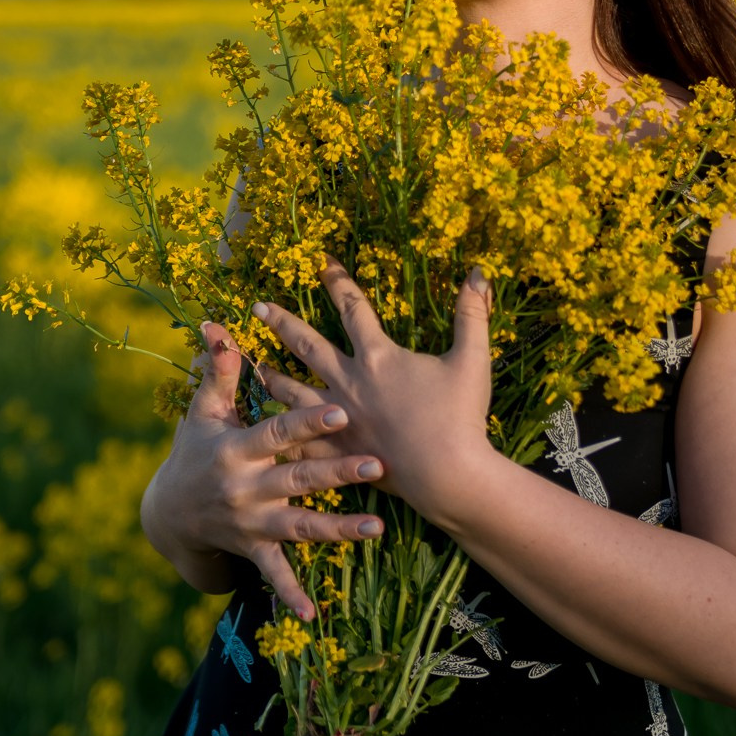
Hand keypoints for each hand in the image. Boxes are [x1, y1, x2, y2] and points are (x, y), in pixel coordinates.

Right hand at [140, 323, 387, 618]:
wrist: (167, 512)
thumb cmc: (195, 449)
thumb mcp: (202, 412)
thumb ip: (219, 371)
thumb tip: (218, 327)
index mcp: (236, 448)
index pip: (277, 431)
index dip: (308, 421)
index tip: (343, 409)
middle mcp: (244, 487)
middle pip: (298, 478)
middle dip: (339, 472)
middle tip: (380, 465)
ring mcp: (249, 523)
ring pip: (299, 527)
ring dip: (338, 529)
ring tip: (378, 527)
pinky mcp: (251, 550)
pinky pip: (274, 574)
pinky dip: (291, 594)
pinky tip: (316, 614)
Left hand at [254, 261, 494, 520]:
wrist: (448, 474)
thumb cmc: (462, 415)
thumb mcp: (472, 358)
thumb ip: (472, 314)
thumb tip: (479, 271)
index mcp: (378, 357)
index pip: (353, 308)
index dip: (338, 282)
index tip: (321, 262)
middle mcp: (350, 382)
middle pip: (307, 345)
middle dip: (281, 322)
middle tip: (258, 307)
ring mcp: (339, 418)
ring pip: (294, 391)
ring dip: (273, 375)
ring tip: (257, 365)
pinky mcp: (337, 451)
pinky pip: (302, 437)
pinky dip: (283, 430)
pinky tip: (269, 426)